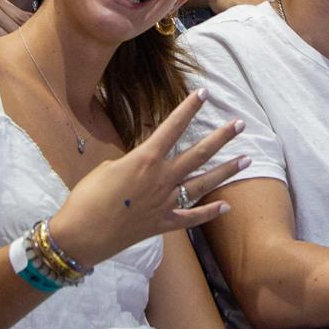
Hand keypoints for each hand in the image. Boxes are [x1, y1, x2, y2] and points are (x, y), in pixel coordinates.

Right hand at [48, 89, 247, 265]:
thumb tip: (144, 166)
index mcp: (145, 159)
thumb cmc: (87, 197)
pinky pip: (191, 217)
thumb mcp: (107, 168)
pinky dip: (210, 212)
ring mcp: (165, 203)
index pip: (172, 127)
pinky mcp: (163, 224)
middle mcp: (162, 179)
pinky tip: (226, 206)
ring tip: (246, 159)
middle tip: (240, 124)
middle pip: (198, 154)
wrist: (81, 235)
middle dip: (221, 137)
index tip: (204, 93)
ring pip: (203, 183)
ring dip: (226, 171)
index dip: (188, 108)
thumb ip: (132, 163)